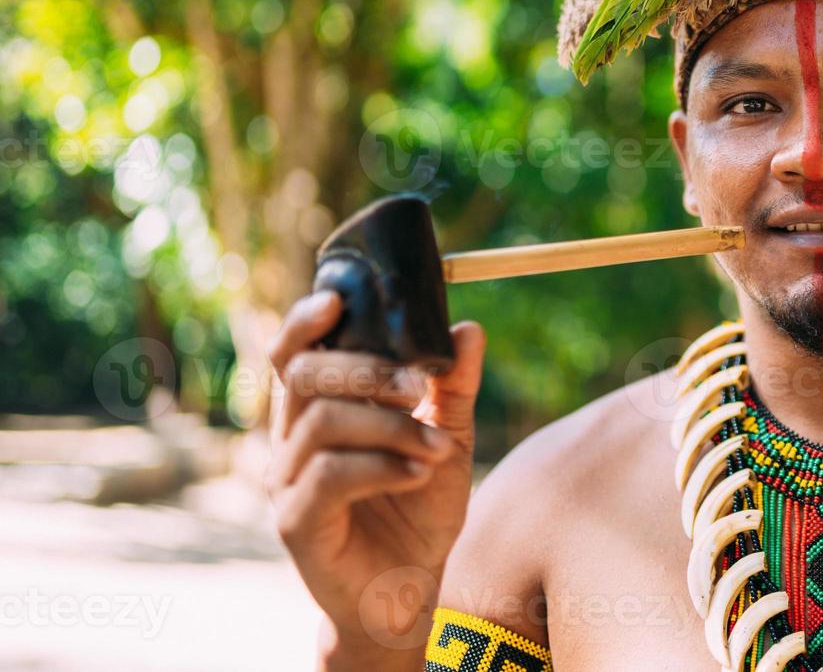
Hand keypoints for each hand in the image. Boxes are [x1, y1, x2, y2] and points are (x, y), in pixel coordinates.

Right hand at [265, 290, 484, 667]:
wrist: (409, 588)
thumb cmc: (419, 507)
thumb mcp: (446, 437)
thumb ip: (453, 386)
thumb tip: (470, 328)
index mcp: (318, 409)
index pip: (294, 352)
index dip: (307, 320)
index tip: (340, 299)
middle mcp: (292, 439)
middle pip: (305, 376)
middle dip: (366, 370)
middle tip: (419, 386)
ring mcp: (286, 481)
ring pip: (323, 423)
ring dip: (390, 426)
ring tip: (437, 447)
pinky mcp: (295, 522)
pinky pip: (330, 476)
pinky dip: (382, 466)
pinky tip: (418, 472)